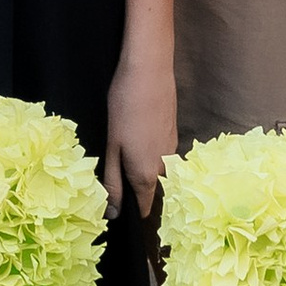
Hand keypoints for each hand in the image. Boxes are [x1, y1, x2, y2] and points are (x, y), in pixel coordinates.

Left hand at [104, 52, 175, 219]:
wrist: (150, 71)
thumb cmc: (125, 108)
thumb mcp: (113, 148)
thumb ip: (113, 182)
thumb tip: (112, 213)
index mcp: (147, 175)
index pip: (144, 208)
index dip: (132, 214)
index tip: (119, 215)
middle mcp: (165, 167)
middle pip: (152, 191)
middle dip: (136, 193)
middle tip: (114, 184)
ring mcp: (172, 150)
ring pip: (157, 172)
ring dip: (143, 172)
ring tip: (123, 157)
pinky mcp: (173, 134)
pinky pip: (161, 156)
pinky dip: (149, 155)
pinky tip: (135, 139)